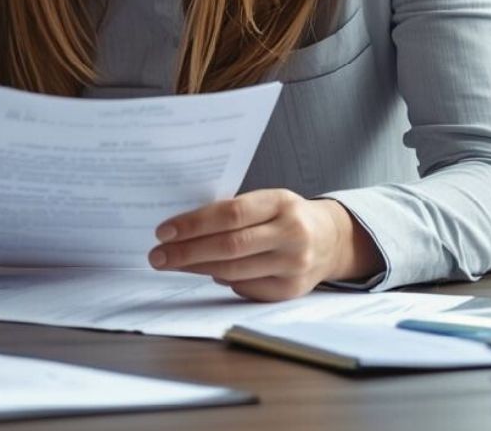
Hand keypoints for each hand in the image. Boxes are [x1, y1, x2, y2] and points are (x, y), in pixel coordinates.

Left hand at [148, 189, 384, 300]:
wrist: (332, 239)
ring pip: (234, 271)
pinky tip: (206, 272)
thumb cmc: (286, 215)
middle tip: (157, 255)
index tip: (163, 231)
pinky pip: (245, 287)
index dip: (193, 224)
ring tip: (172, 263)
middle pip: (229, 246)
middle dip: (186, 252)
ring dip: (196, 268)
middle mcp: (291, 234)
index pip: (230, 214)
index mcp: (281, 203)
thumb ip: (233, 211)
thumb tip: (183, 229)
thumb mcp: (267, 201)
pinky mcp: (291, 290)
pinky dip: (222, 280)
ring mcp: (294, 265)